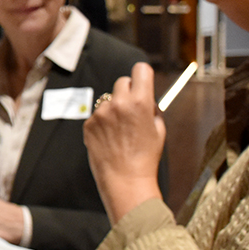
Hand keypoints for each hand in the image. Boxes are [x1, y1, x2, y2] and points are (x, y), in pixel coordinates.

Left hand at [84, 62, 165, 223]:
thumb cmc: (146, 157)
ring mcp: (101, 113)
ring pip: (108, 100)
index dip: (142, 76)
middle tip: (131, 109)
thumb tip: (146, 98)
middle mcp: (119, 103)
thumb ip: (151, 109)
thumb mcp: (159, 130)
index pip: (140, 70)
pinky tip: (110, 139)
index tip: (142, 81)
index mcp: (140, 102)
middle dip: (128, 92)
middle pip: (122, 82)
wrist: (125, 179)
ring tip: (120, 132)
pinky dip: (103, 123)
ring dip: (113, 109)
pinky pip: (97, 115)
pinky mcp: (89, 123)